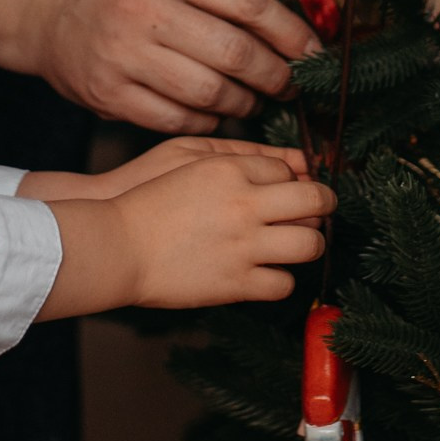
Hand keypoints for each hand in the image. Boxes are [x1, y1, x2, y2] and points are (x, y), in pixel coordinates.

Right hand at [19, 0, 319, 131]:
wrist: (40, 3)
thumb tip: (289, 32)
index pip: (248, 3)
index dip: (290, 33)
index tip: (313, 51)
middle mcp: (142, 8)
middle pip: (234, 53)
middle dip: (276, 75)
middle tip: (289, 83)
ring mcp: (122, 55)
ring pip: (209, 93)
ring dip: (244, 102)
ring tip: (253, 99)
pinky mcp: (107, 94)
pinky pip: (175, 118)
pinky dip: (206, 120)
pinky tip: (215, 112)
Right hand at [118, 141, 331, 307]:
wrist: (115, 246)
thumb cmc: (146, 199)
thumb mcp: (187, 158)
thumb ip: (235, 156)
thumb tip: (284, 163)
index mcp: (230, 169)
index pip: (289, 169)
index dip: (292, 179)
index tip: (288, 190)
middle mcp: (244, 204)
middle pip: (314, 200)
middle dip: (324, 204)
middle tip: (318, 211)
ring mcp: (243, 246)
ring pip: (309, 244)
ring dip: (308, 244)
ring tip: (295, 244)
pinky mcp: (236, 283)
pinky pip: (283, 284)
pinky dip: (280, 280)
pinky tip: (266, 273)